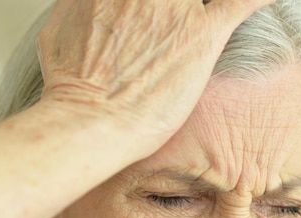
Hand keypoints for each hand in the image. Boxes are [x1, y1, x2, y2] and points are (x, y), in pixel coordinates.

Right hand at [37, 0, 274, 159]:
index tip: (157, 11)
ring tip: (208, 24)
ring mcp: (177, 7)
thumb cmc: (69, 87)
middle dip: (182, 7)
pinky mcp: (201, 34)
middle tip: (183, 23)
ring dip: (209, 8)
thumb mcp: (58, 31)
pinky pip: (242, 2)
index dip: (153, 3)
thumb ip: (77, 8)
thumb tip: (80, 3)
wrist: (90, 121)